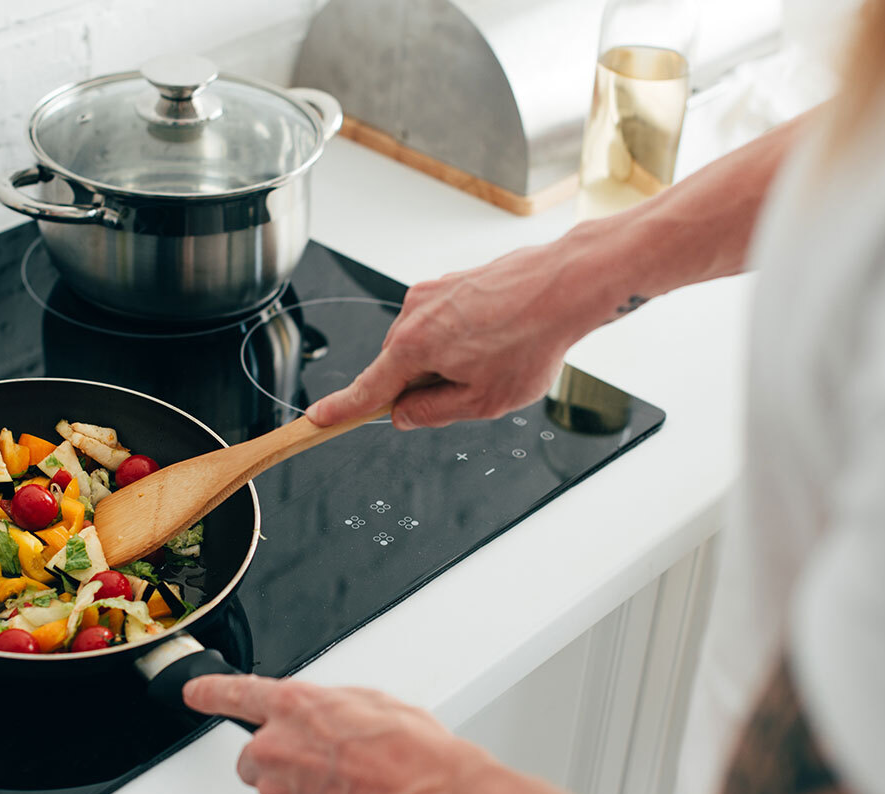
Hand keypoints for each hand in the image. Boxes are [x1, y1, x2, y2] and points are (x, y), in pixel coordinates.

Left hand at [183, 675, 494, 793]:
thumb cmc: (413, 751)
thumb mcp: (370, 701)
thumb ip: (328, 707)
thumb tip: (323, 718)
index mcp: (292, 706)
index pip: (234, 694)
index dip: (209, 692)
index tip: (194, 692)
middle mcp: (276, 750)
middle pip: (254, 756)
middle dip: (280, 757)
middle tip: (324, 762)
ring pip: (277, 792)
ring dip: (302, 790)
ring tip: (351, 788)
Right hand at [306, 233, 617, 430]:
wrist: (566, 285)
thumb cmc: (532, 339)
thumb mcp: (483, 401)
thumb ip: (433, 412)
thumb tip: (405, 414)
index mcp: (413, 347)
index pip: (367, 389)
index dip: (341, 410)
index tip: (318, 419)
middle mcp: (413, 313)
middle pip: (399, 367)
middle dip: (424, 385)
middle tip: (473, 389)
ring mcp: (432, 292)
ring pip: (423, 344)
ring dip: (447, 360)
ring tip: (496, 358)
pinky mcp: (451, 282)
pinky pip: (442, 322)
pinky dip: (462, 338)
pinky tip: (499, 338)